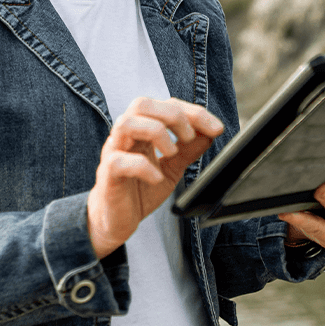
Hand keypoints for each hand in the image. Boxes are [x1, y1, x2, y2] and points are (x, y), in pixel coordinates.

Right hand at [87, 97, 223, 257]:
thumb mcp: (172, 167)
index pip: (165, 105)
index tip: (216, 128)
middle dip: (173, 116)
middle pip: (142, 104)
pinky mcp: (108, 174)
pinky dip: (142, 166)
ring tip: (172, 153)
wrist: (117, 221)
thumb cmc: (141, 189)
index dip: (193, 112)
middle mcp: (125, 136)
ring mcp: (114, 152)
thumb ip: (189, 149)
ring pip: (126, 124)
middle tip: (189, 138)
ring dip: (156, 132)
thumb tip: (210, 132)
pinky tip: (156, 178)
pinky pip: (119, 161)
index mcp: (142, 129)